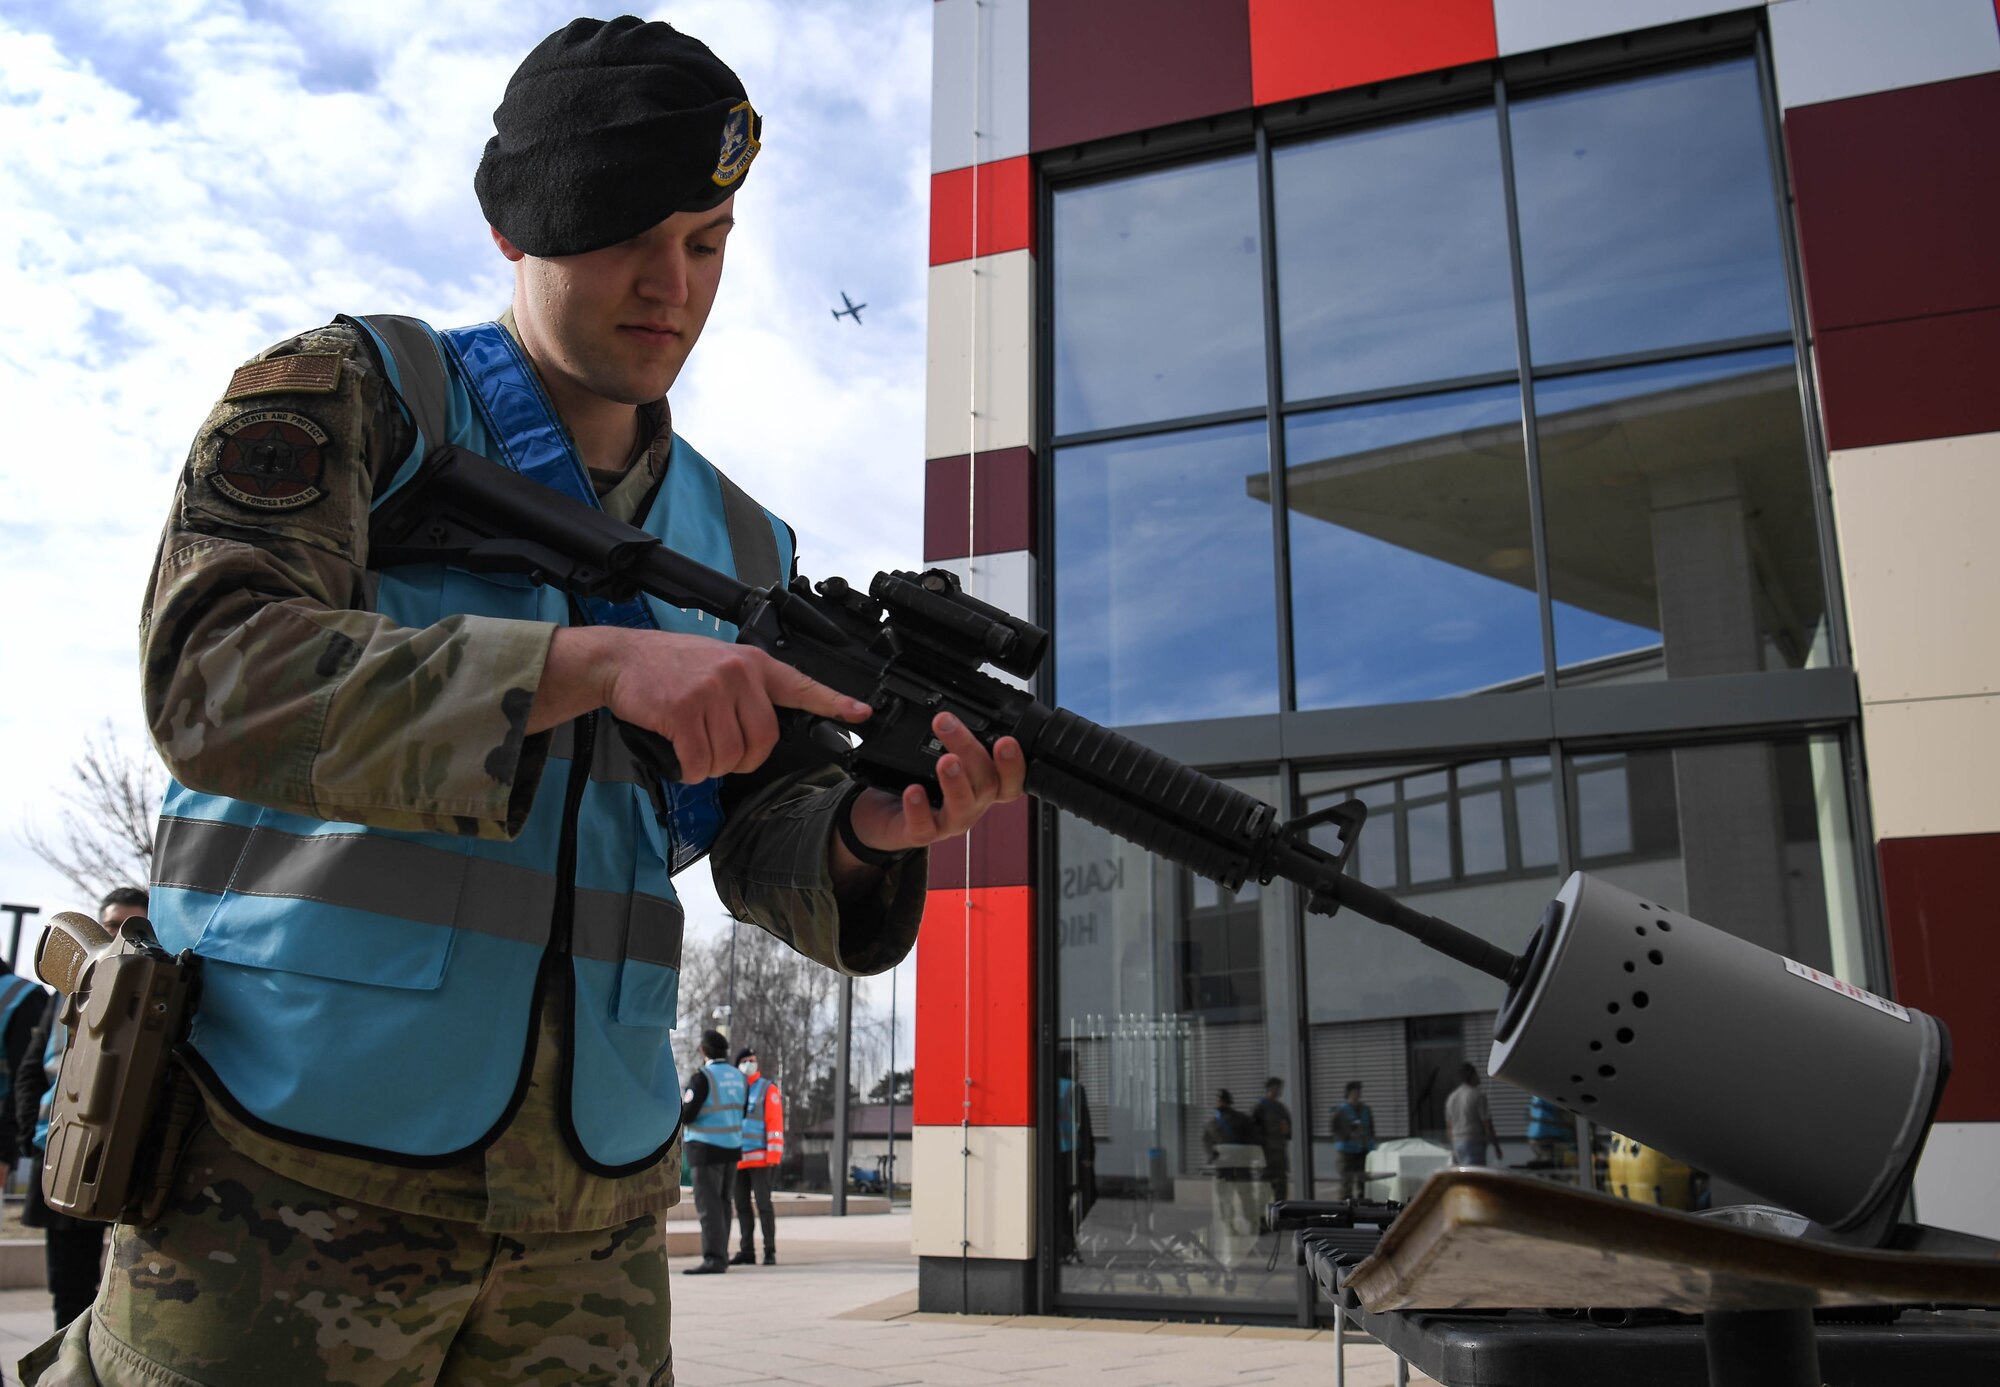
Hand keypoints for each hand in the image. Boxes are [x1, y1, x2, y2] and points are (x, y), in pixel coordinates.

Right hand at [535, 627, 870, 782]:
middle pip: (762, 741)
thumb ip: (748, 690)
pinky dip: (689, 770)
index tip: (861, 713)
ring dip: (710, 765)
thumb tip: (766, 731)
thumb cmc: (670, 667)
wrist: (621, 659)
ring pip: (730, 756)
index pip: (801, 685)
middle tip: (719, 751)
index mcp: (752, 664)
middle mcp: (738, 675)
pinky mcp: (684, 712)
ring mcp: (711, 691)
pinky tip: (679, 755)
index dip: (833, 703)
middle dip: (743, 759)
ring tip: (693, 745)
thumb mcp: (719, 663)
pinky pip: (699, 762)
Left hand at [839, 711, 1025, 862]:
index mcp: (981, 784)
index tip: (1007, 740)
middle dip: (971, 751)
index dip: (1014, 764)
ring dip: (956, 782)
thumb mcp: (936, 753)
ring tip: (945, 761)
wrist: (882, 815)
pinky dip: (919, 808)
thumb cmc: (917, 781)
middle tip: (948, 724)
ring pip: (962, 806)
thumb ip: (948, 735)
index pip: (1010, 779)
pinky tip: (913, 790)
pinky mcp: (920, 832)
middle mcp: (971, 803)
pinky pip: (923, 826)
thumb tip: (920, 706)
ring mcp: (948, 821)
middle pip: (987, 784)